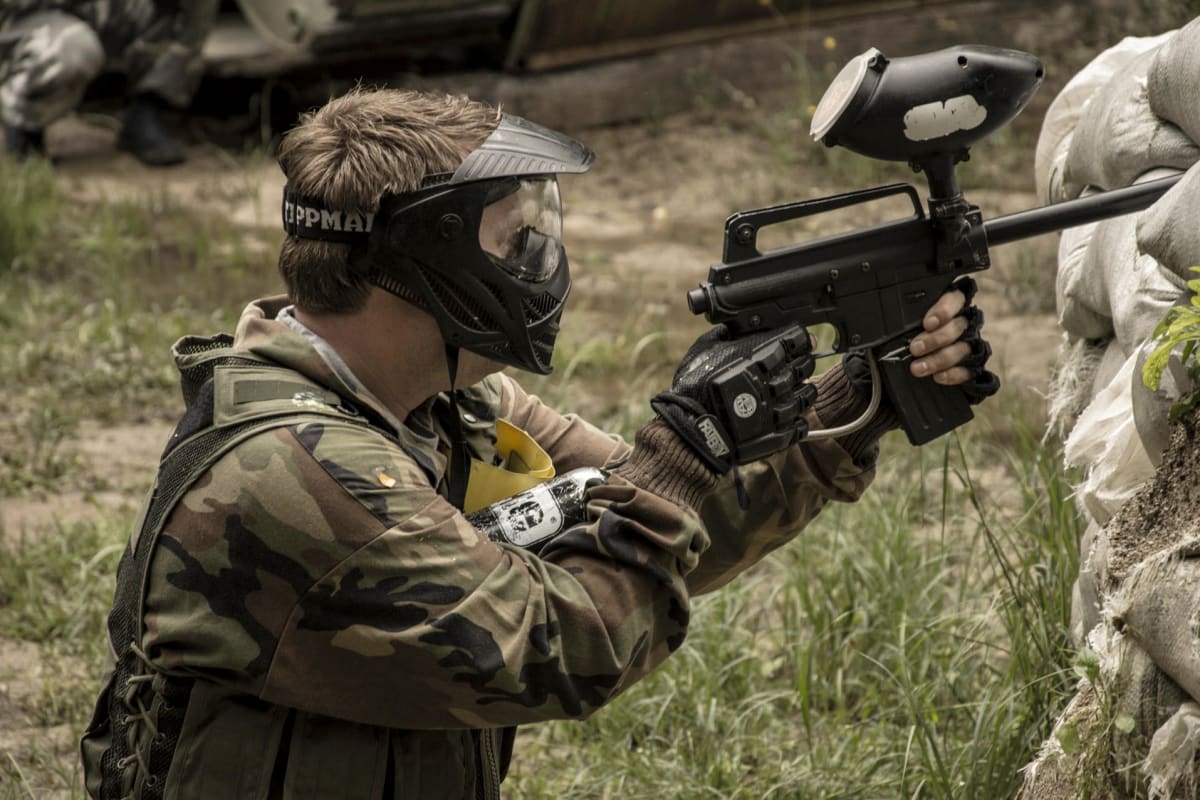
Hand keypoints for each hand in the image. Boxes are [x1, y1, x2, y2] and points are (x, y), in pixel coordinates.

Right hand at [651, 324, 816, 473]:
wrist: (693, 429)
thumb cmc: (694, 387)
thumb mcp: (704, 348)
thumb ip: (724, 334)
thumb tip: (733, 326)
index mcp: (762, 355)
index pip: (797, 339)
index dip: (800, 338)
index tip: (798, 340)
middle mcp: (776, 379)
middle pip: (806, 365)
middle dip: (802, 362)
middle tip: (795, 364)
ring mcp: (780, 408)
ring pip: (808, 394)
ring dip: (804, 389)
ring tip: (794, 389)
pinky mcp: (779, 433)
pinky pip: (801, 423)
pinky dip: (798, 417)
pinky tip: (789, 413)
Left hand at [907, 278, 998, 402]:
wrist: (901, 372)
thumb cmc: (903, 341)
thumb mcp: (900, 327)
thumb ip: (901, 322)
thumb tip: (881, 322)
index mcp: (947, 307)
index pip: (954, 299)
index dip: (944, 310)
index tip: (927, 323)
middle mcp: (962, 324)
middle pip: (957, 326)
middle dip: (935, 339)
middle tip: (915, 349)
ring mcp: (969, 346)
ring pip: (962, 349)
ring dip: (939, 359)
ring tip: (918, 368)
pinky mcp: (972, 367)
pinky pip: (969, 370)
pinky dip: (953, 374)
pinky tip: (938, 377)